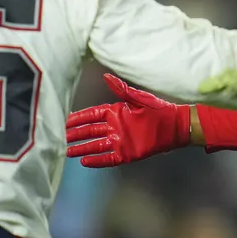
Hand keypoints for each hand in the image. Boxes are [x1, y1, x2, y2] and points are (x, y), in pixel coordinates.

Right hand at [66, 74, 190, 167]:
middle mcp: (115, 127)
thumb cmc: (159, 110)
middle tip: (61, 138)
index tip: (66, 120)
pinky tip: (84, 161)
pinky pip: (108, 158)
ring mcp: (120, 141)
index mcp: (116, 112)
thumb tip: (106, 76)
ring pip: (96, 146)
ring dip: (82, 148)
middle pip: (90, 131)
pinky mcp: (126, 154)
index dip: (79, 118)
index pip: (92, 115)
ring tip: (67, 152)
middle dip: (76, 134)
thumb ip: (121, 90)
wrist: (175, 126)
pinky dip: (97, 160)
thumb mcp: (139, 98)